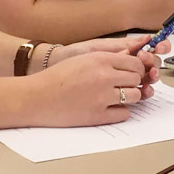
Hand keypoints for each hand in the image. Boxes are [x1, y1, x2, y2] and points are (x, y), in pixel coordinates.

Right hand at [26, 50, 150, 126]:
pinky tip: (110, 108)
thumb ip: (107, 58)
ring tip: (118, 97)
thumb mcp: (83, 58)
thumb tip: (128, 58)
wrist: (37, 97)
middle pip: (137, 79)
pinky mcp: (98, 116)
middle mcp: (104, 77)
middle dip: (133, 82)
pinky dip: (120, 111)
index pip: (135, 62)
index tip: (132, 72)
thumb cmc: (57, 77)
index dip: (136, 68)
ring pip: (134, 96)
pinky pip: (124, 113)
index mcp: (101, 59)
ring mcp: (102, 97)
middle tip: (125, 85)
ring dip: (129, 97)